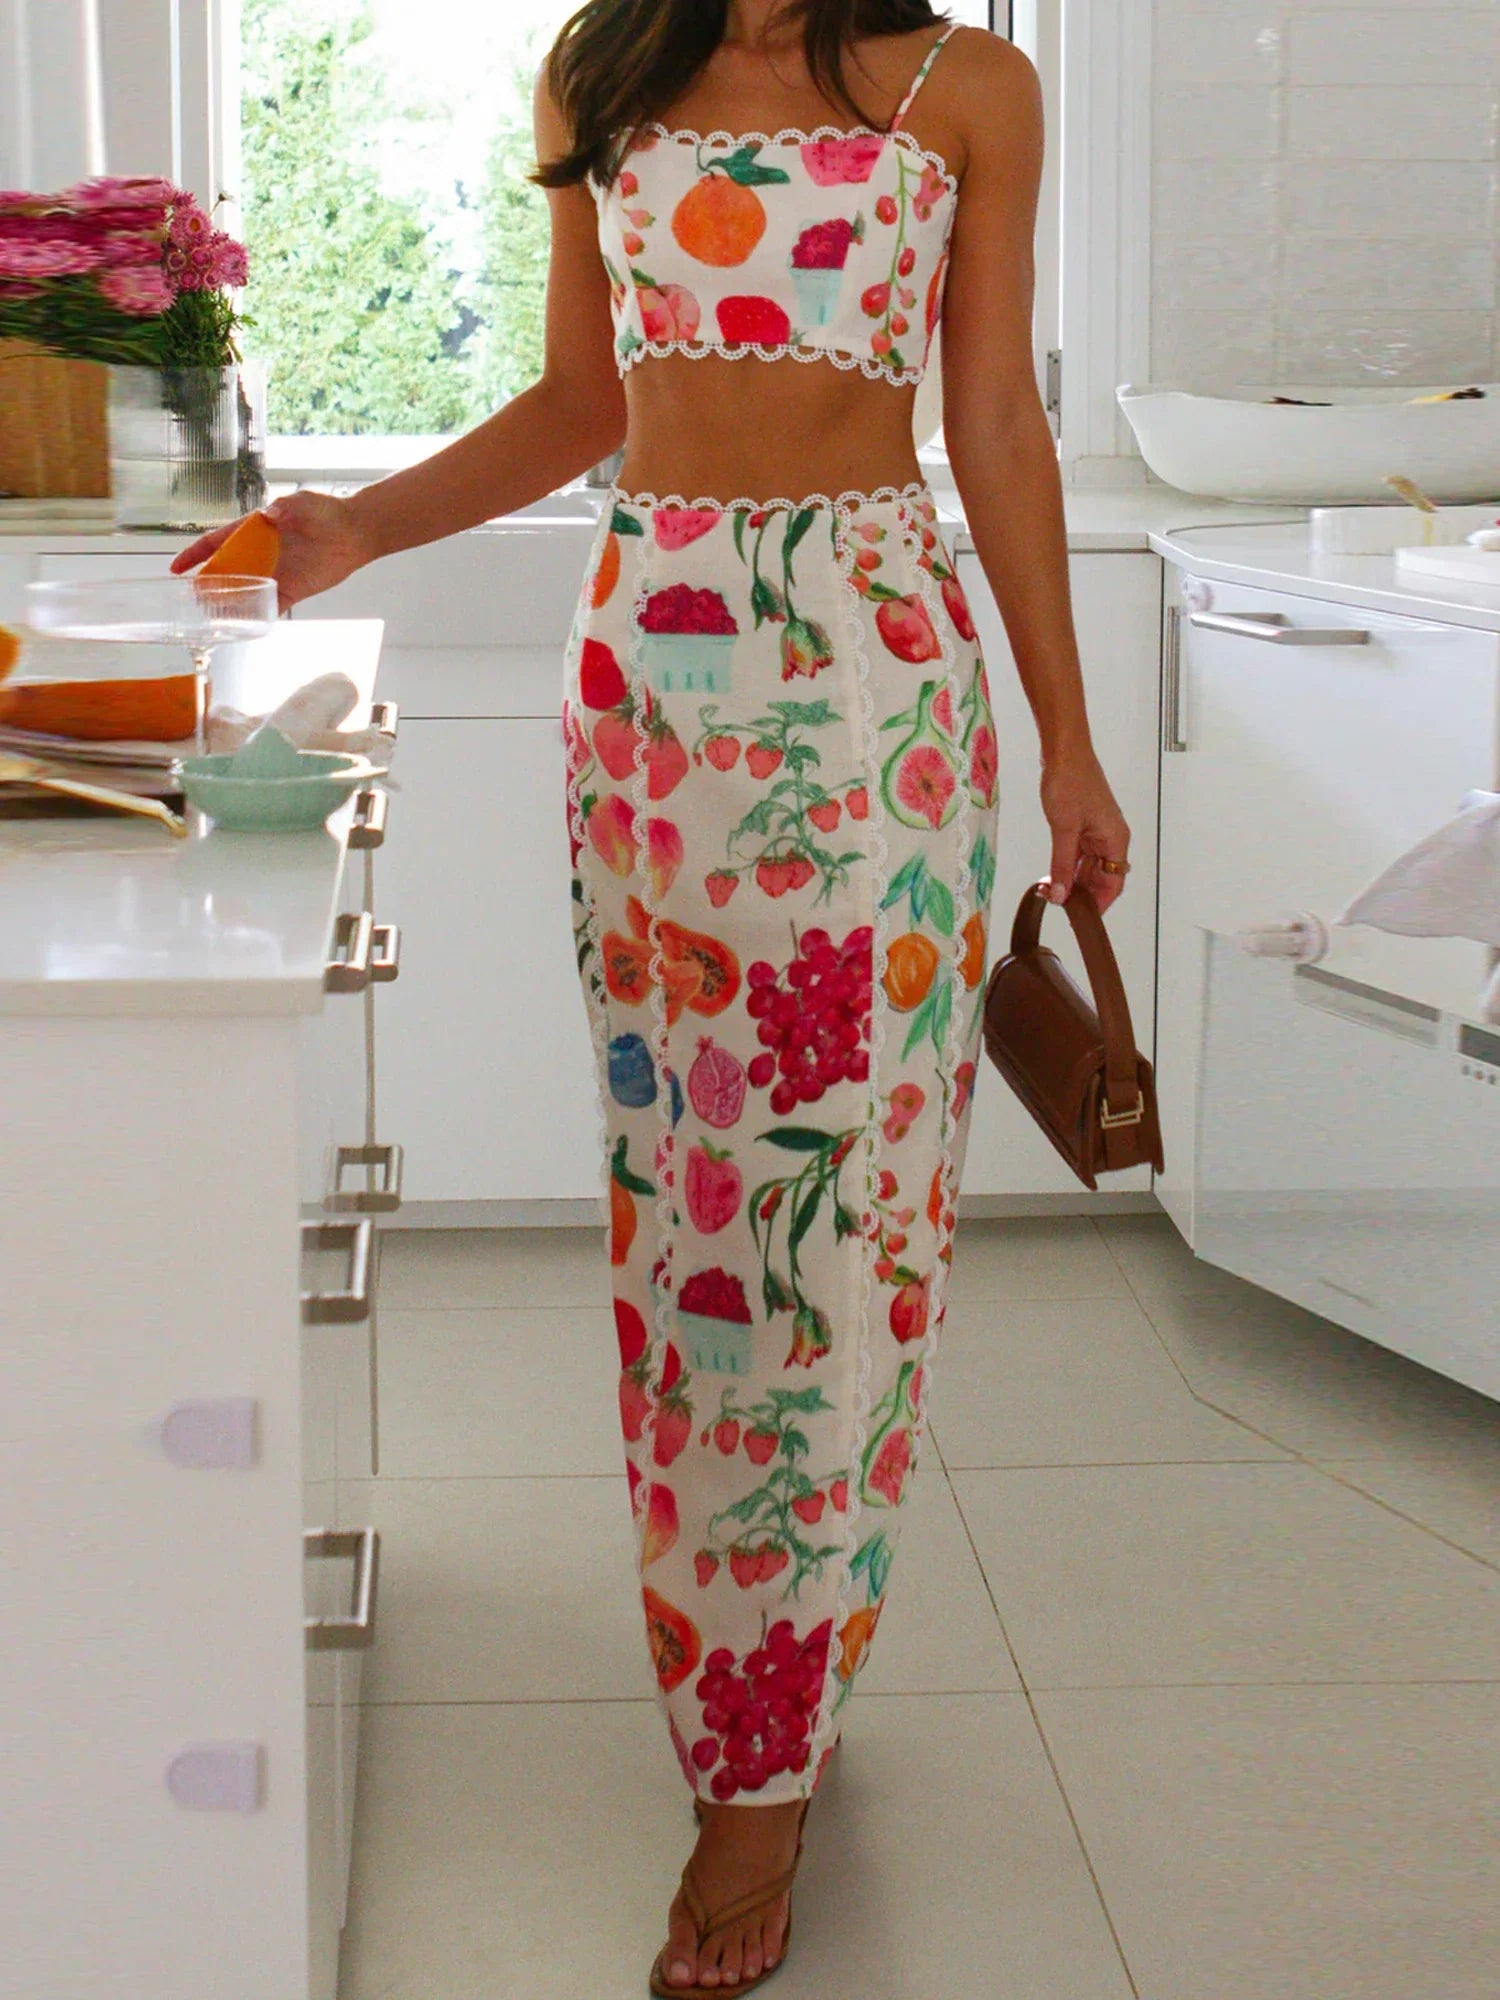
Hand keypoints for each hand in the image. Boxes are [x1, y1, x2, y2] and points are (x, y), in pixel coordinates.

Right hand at [170, 490, 377, 612]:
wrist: (354, 531)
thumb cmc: (325, 511)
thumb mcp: (301, 501)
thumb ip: (284, 507)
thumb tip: (271, 514)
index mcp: (253, 531)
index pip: (217, 542)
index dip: (195, 554)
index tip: (177, 568)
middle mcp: (260, 554)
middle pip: (226, 571)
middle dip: (207, 585)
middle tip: (191, 599)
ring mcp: (275, 573)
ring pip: (245, 592)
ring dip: (229, 603)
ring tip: (210, 617)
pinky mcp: (293, 589)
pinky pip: (271, 606)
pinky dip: (258, 615)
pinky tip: (245, 626)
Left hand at [1039, 741, 1130, 913]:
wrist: (1064, 752)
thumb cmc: (1071, 783)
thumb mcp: (1064, 830)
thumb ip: (1062, 865)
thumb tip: (1060, 895)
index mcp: (1116, 840)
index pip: (1114, 884)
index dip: (1099, 903)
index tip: (1081, 918)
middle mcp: (1110, 838)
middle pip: (1101, 878)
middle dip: (1081, 893)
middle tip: (1057, 904)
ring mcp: (1097, 832)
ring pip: (1088, 867)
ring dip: (1070, 879)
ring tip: (1050, 891)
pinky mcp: (1083, 825)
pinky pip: (1078, 853)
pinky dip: (1066, 865)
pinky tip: (1051, 875)